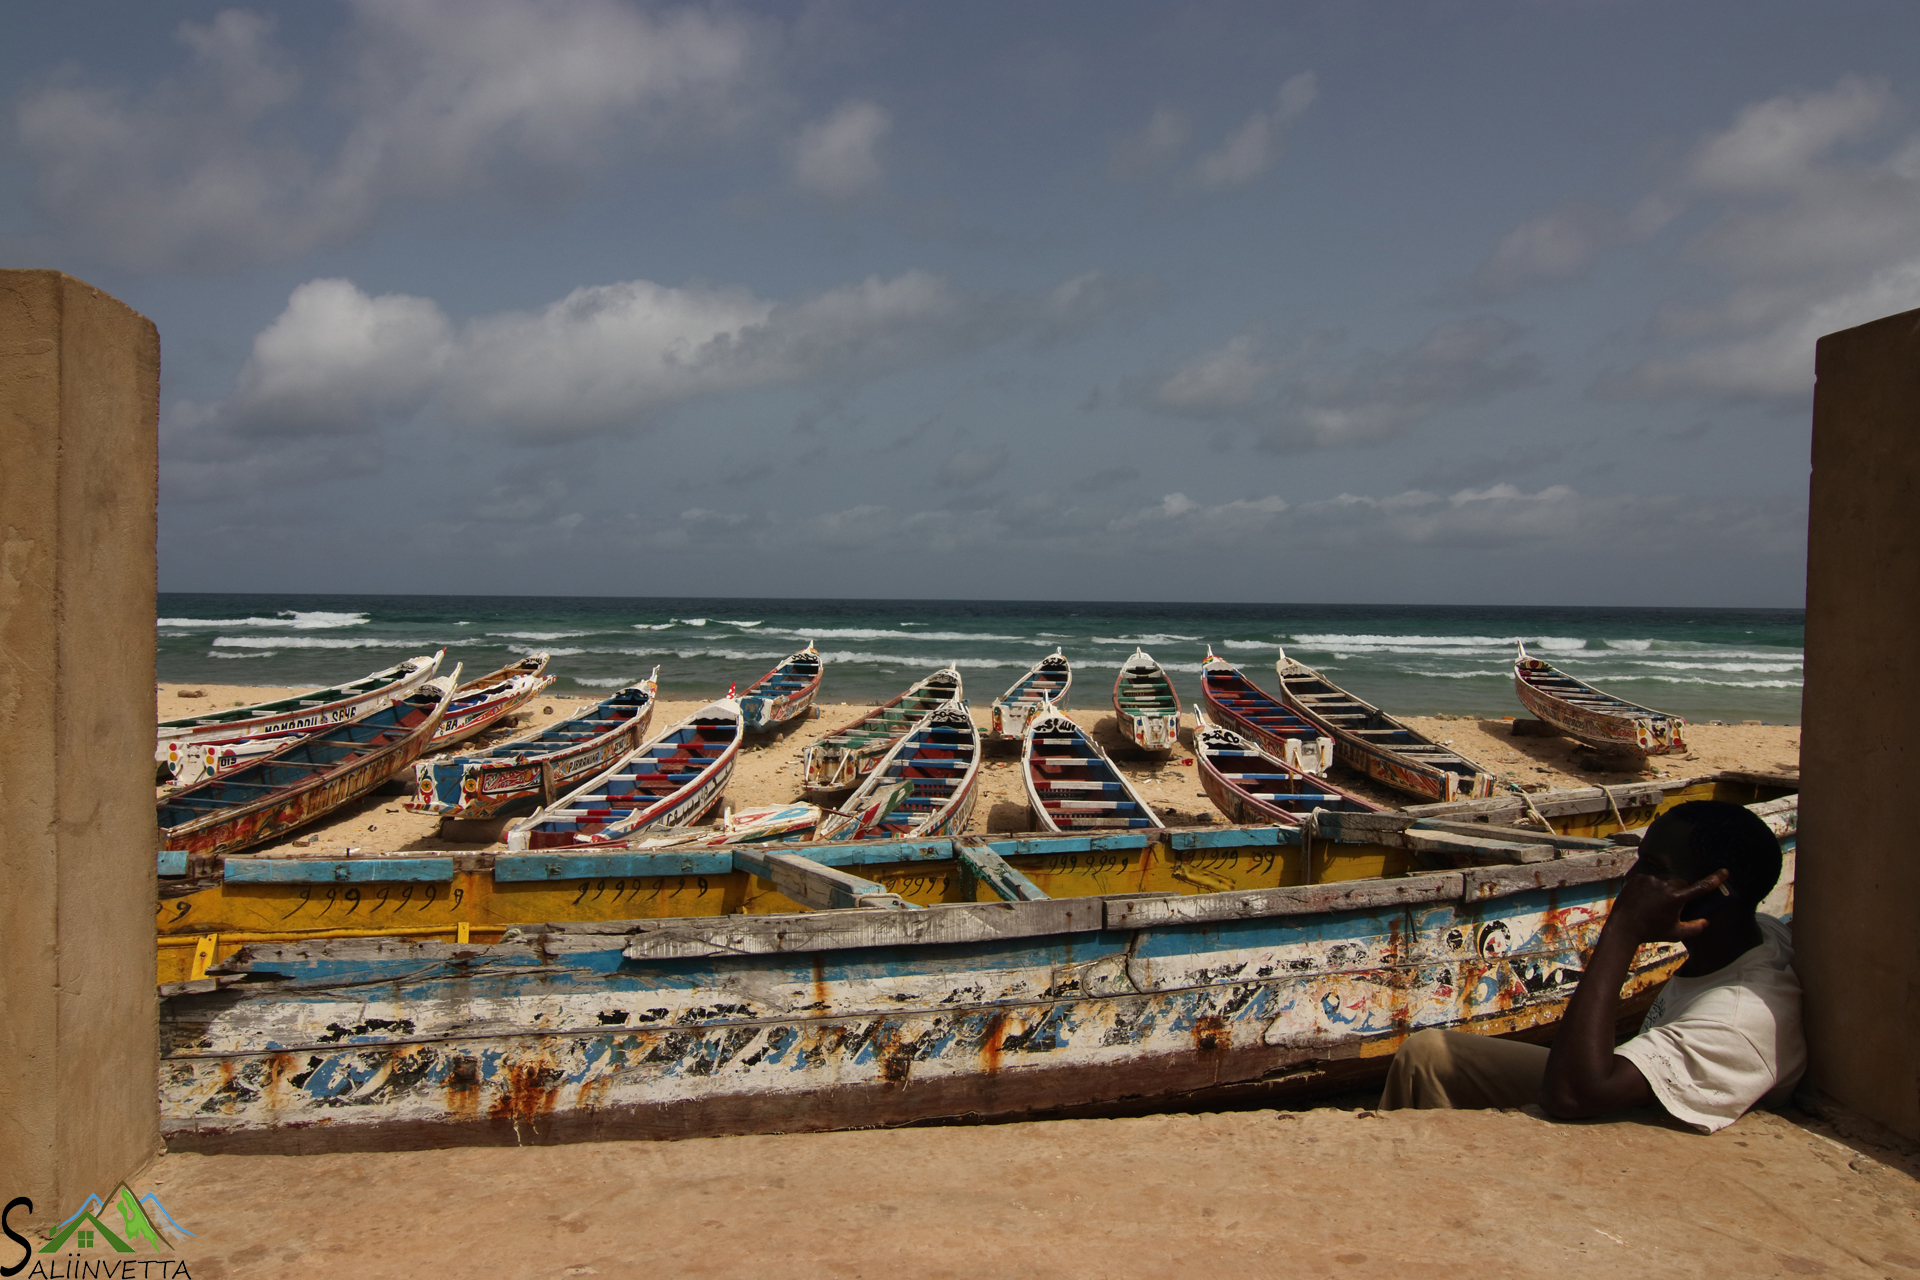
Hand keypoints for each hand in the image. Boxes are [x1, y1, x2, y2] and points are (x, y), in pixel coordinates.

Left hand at [1606, 865, 1728, 943]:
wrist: (1623, 927)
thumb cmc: (1651, 932)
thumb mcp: (1676, 934)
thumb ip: (1695, 928)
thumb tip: (1707, 921)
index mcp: (1676, 898)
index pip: (1701, 887)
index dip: (1715, 879)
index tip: (1725, 871)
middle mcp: (1664, 885)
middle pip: (1681, 883)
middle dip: (1682, 892)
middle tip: (1674, 905)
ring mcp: (1649, 880)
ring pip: (1664, 881)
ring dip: (1664, 890)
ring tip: (1654, 905)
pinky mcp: (1637, 877)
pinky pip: (1650, 880)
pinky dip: (1650, 888)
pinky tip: (1644, 900)